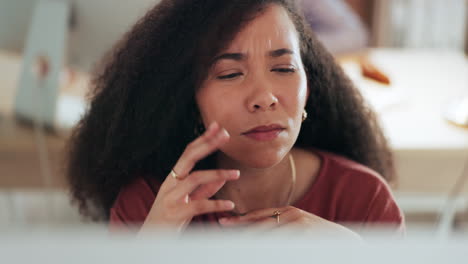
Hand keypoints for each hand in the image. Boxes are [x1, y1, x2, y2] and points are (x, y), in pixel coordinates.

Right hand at [140, 122, 237, 233]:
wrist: (152, 238)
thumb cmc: (170, 217)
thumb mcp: (187, 200)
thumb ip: (204, 189)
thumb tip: (222, 178)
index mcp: (173, 177)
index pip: (188, 152)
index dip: (203, 138)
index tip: (217, 126)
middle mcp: (171, 183)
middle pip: (189, 157)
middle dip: (208, 144)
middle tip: (226, 135)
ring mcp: (172, 197)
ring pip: (195, 179)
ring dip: (218, 174)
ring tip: (236, 174)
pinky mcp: (176, 213)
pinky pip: (199, 205)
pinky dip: (216, 204)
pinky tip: (230, 205)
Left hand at [218, 206, 360, 238]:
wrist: (346, 241)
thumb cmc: (318, 236)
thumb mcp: (298, 226)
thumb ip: (280, 226)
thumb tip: (257, 232)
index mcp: (286, 212)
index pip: (257, 215)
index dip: (239, 220)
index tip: (221, 223)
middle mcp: (290, 215)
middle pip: (257, 224)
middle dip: (239, 231)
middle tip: (220, 232)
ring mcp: (297, 224)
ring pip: (265, 235)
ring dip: (248, 241)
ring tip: (231, 245)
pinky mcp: (303, 232)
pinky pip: (279, 242)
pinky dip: (266, 246)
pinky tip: (253, 248)